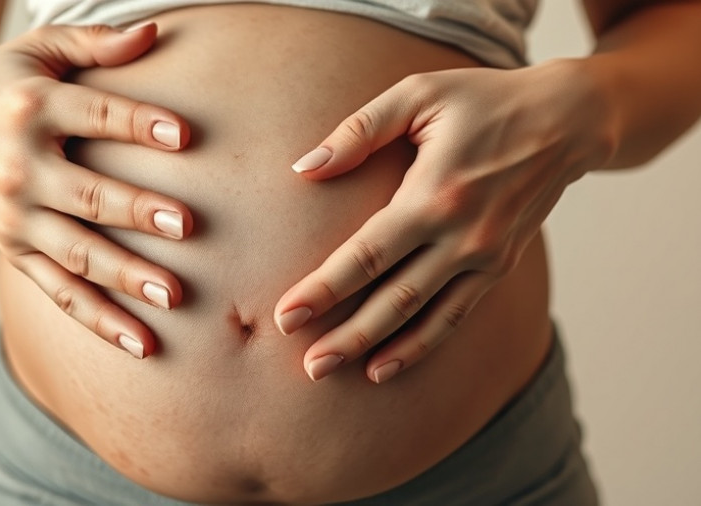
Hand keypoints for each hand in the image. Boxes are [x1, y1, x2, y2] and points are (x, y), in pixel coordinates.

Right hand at [0, 23, 192, 358]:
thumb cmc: (3, 82)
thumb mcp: (41, 50)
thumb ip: (96, 43)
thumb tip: (154, 33)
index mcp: (33, 110)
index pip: (95, 116)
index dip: (139, 125)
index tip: (184, 137)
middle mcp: (20, 168)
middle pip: (87, 195)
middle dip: (136, 212)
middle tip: (185, 225)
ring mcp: (15, 216)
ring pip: (76, 254)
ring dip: (123, 276)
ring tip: (171, 295)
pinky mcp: (14, 248)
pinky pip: (59, 291)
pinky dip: (98, 318)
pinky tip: (140, 341)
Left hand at [274, 60, 614, 382]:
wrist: (566, 120)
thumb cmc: (483, 100)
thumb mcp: (418, 95)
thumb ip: (360, 131)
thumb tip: (306, 168)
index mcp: (435, 193)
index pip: (367, 254)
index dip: (324, 289)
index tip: (287, 315)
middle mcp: (462, 235)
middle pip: (393, 299)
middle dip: (345, 335)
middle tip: (307, 364)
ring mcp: (485, 255)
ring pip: (423, 317)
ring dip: (377, 349)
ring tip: (333, 372)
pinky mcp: (498, 266)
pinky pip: (455, 315)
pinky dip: (421, 344)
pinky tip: (386, 365)